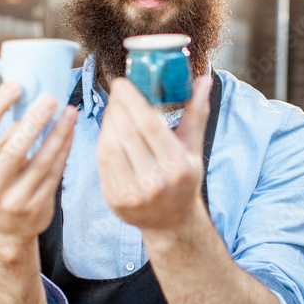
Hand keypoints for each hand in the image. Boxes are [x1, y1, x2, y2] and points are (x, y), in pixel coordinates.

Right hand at [0, 82, 77, 239]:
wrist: (4, 231)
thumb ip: (4, 138)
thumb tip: (29, 108)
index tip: (15, 85)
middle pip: (15, 149)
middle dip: (35, 122)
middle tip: (51, 99)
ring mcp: (15, 199)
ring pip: (42, 162)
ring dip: (59, 134)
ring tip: (69, 112)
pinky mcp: (37, 207)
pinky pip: (55, 173)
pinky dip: (64, 150)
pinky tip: (70, 133)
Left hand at [97, 75, 211, 232]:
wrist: (171, 222)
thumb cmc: (183, 180)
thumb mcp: (194, 148)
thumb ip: (196, 113)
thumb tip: (202, 80)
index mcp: (178, 168)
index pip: (150, 126)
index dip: (132, 101)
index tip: (122, 82)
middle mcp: (156, 183)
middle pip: (128, 134)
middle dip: (118, 107)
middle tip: (116, 91)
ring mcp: (133, 194)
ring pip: (110, 147)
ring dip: (107, 123)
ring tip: (113, 109)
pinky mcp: (115, 201)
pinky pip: (102, 163)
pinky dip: (102, 141)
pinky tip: (107, 130)